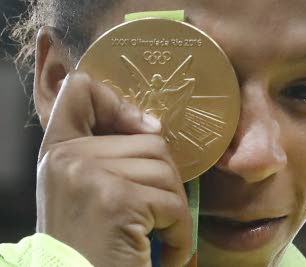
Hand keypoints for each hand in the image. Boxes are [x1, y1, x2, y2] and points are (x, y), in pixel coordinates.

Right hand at [36, 72, 191, 266]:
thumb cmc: (90, 242)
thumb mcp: (85, 189)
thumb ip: (105, 153)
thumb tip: (153, 126)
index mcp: (58, 150)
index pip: (80, 90)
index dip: (118, 102)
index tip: (144, 128)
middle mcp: (67, 157)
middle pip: (148, 140)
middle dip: (164, 180)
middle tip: (156, 213)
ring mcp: (89, 175)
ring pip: (165, 169)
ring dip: (173, 207)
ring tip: (160, 233)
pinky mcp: (116, 201)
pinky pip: (172, 203)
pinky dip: (180, 231)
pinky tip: (168, 251)